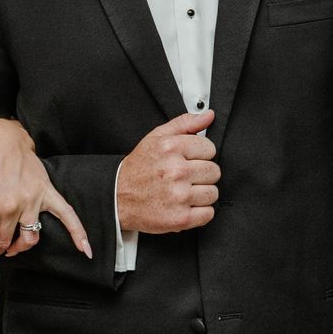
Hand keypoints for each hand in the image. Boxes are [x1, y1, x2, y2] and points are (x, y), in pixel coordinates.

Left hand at [0, 118, 90, 303]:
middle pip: (6, 244)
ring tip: (12, 241)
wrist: (0, 136)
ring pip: (29, 237)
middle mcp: (9, 208)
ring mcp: (30, 201)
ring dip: (20, 244)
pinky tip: (86, 251)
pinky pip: (66, 216)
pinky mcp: (46, 193)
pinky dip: (78, 233)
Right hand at [115, 110, 219, 234]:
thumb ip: (185, 123)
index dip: (200, 155)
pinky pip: (208, 213)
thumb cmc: (138, 168)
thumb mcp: (156, 138)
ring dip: (201, 193)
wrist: (117, 197)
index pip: (210, 148)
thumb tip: (209, 115)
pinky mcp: (180, 218)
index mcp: (171, 148)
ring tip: (184, 191)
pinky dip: (200, 212)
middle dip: (202, 174)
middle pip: (214, 171)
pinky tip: (185, 205)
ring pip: (213, 193)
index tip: (188, 160)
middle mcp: (175, 171)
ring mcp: (178, 196)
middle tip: (185, 177)